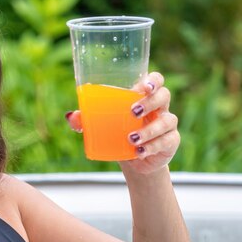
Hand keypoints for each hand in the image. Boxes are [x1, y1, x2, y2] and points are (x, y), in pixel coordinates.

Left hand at [65, 72, 179, 174]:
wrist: (134, 161)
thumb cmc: (119, 134)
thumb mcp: (103, 126)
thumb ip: (87, 120)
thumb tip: (71, 116)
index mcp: (145, 97)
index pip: (156, 80)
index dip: (153, 81)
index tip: (143, 87)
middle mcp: (160, 108)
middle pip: (164, 96)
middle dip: (150, 102)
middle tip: (133, 112)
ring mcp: (167, 125)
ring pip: (166, 121)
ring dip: (149, 130)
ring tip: (131, 139)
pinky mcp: (170, 142)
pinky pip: (167, 141)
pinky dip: (153, 146)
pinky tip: (140, 151)